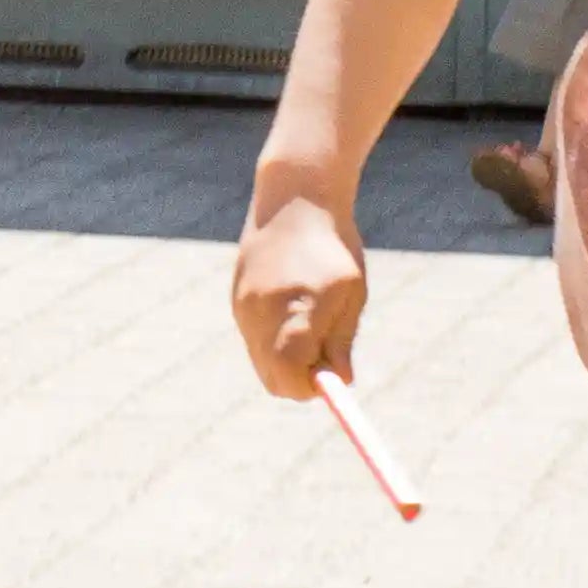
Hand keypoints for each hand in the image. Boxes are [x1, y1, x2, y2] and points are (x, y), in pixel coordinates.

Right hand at [231, 193, 367, 399]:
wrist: (293, 199)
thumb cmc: (333, 246)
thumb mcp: (351, 292)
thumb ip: (342, 340)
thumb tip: (342, 382)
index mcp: (298, 310)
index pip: (293, 377)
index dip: (312, 388)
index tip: (332, 379)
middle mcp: (264, 313)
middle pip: (273, 378)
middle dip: (298, 380)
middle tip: (323, 359)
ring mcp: (244, 308)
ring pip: (261, 362)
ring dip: (285, 360)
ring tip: (308, 319)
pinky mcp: (235, 302)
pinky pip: (253, 341)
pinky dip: (272, 341)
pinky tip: (289, 306)